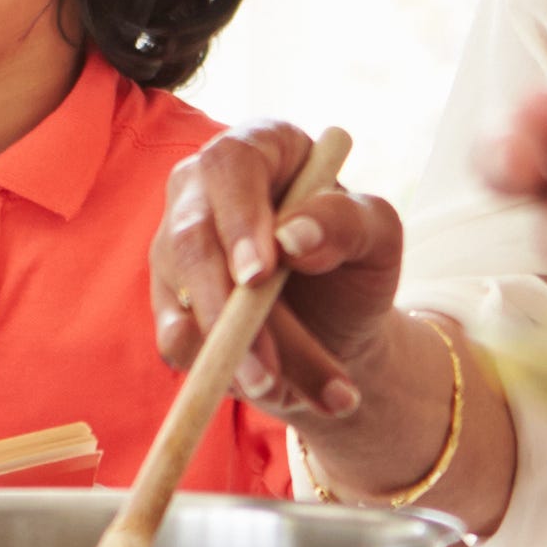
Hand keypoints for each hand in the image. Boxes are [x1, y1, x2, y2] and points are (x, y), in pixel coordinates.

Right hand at [154, 119, 425, 439]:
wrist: (343, 328)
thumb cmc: (357, 262)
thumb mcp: (377, 237)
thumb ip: (347, 222)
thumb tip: (293, 236)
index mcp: (259, 151)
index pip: (231, 165)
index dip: (238, 216)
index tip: (260, 274)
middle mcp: (203, 192)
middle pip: (191, 238)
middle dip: (227, 307)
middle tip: (265, 364)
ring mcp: (177, 248)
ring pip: (185, 300)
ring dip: (237, 356)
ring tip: (295, 395)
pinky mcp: (169, 304)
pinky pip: (176, 340)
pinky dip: (223, 373)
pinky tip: (273, 392)